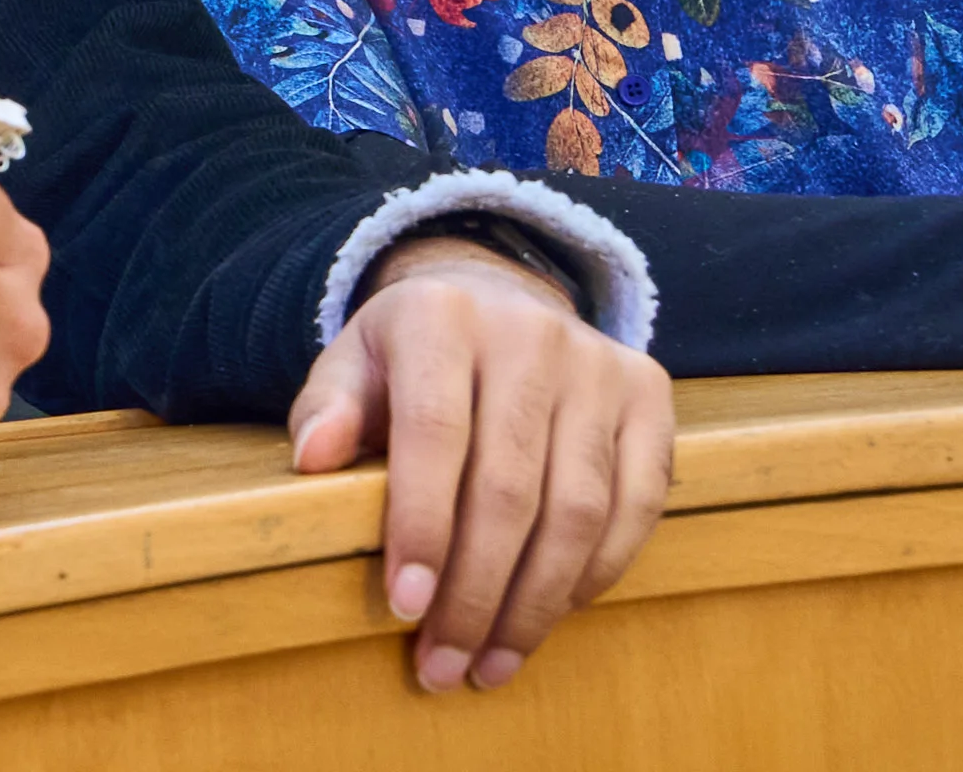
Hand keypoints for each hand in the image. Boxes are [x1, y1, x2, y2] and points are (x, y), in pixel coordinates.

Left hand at [286, 239, 670, 695]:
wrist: (499, 299)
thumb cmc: (411, 355)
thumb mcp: (354, 364)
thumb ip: (328, 409)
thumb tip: (312, 460)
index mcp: (440, 316)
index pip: (433, 434)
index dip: (421, 527)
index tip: (406, 608)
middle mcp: (529, 333)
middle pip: (509, 488)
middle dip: (475, 592)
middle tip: (445, 663)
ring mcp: (598, 364)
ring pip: (578, 509)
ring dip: (535, 602)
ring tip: (492, 661)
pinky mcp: (650, 395)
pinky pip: (636, 505)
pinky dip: (596, 572)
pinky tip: (551, 613)